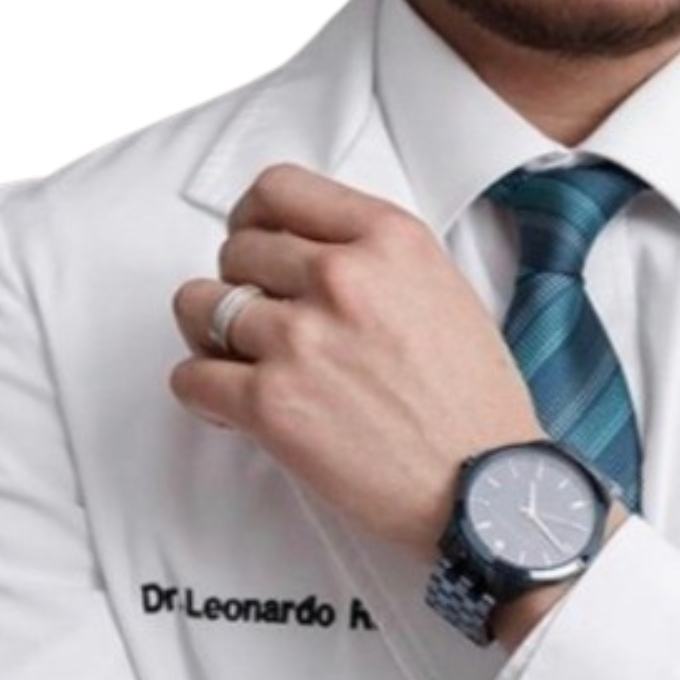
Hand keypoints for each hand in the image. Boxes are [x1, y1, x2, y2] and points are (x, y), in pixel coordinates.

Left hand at [169, 163, 541, 554]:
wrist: (488, 490)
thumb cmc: (473, 404)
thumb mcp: (442, 288)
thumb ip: (374, 257)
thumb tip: (309, 252)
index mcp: (389, 238)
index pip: (279, 188)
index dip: (253, 216)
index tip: (255, 240)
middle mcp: (342, 277)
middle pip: (236, 248)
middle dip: (242, 282)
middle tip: (262, 318)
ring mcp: (302, 338)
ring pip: (200, 305)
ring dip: (212, 334)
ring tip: (239, 359)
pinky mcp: (272, 404)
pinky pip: (190, 377)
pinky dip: (203, 391)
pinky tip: (232, 405)